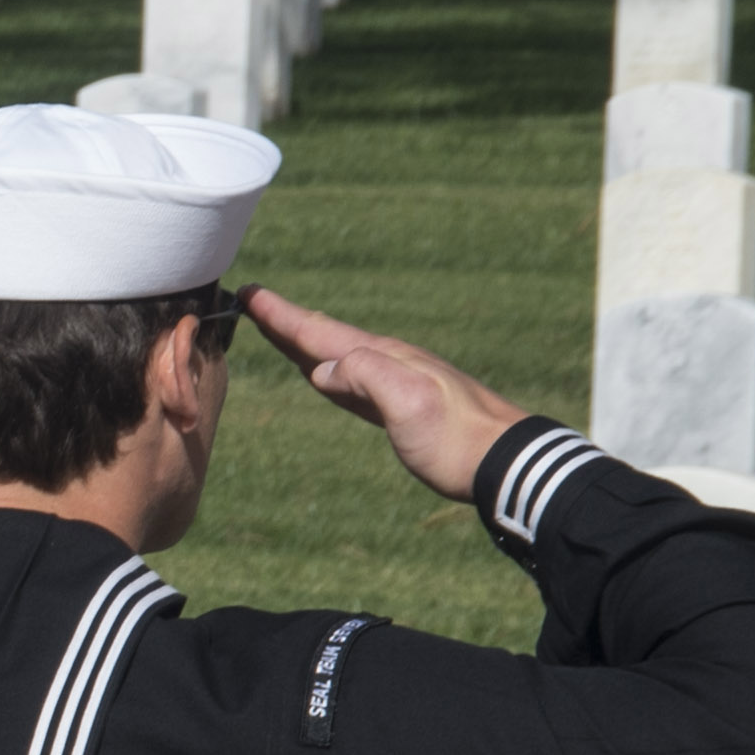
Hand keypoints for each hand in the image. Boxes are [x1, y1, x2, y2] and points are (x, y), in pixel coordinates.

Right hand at [249, 288, 525, 502]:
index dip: (282, 316)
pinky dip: (328, 370)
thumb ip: (365, 375)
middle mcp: (388, 363)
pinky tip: (325, 374)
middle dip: (288, 321)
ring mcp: (397, 382)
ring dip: (305, 343)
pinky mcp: (402, 406)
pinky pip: (352, 378)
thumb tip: (321, 369)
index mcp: (383, 359)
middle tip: (253, 302)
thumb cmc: (456, 437)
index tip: (248, 293)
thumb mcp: (408, 402)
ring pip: (337, 355)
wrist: (505, 461)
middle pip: (326, 337)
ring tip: (279, 331)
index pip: (321, 333)